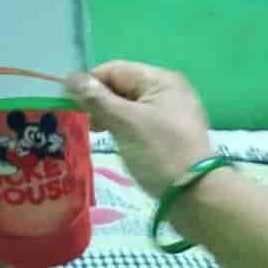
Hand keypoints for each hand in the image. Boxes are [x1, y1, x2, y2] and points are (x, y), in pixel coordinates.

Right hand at [66, 62, 215, 199]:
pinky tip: (118, 142)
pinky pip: (140, 121)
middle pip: (122, 86)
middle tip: (87, 125)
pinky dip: (125, 128)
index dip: (90, 84)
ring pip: (130, 106)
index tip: (71, 105)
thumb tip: (71, 78)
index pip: (115, 70)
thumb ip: (97, 99)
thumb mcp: (125, 123)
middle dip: (101, 102)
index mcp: (160, 79)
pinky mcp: (171, 134)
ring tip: (99, 135)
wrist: (197, 197)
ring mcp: (172, 112)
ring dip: (111, 117)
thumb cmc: (159, 153)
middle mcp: (168, 90)